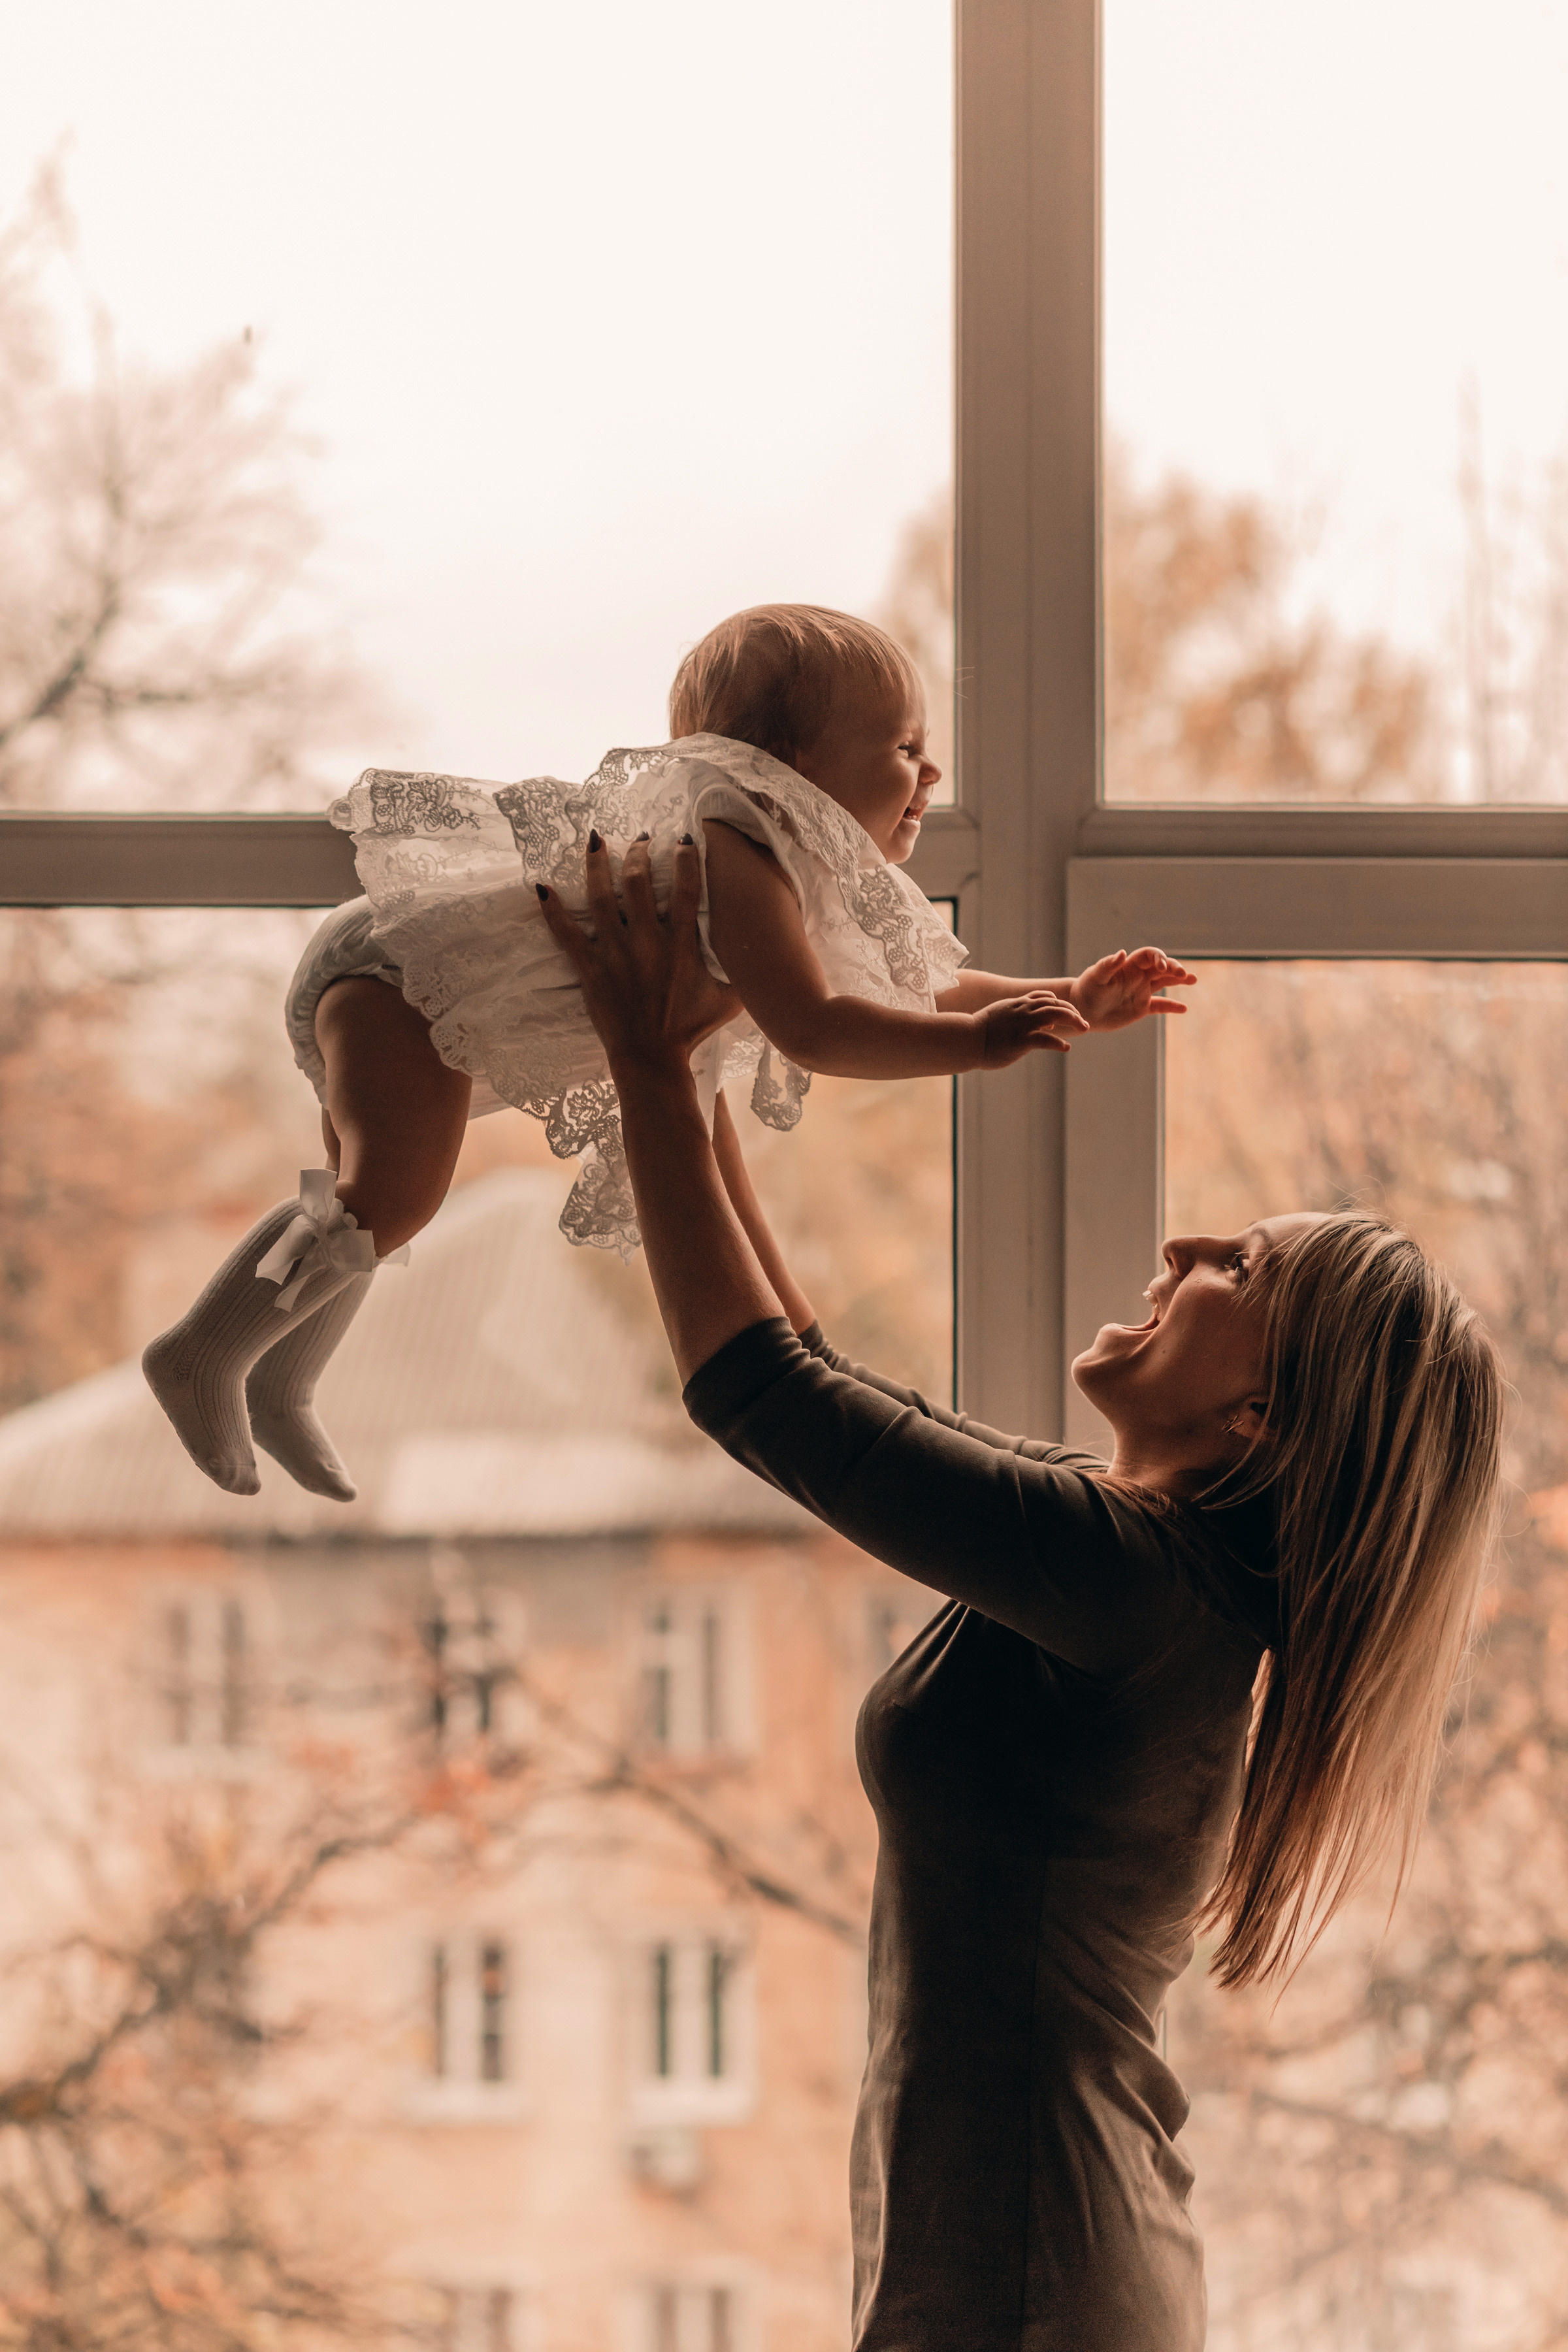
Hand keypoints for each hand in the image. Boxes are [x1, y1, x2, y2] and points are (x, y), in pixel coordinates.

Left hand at [535, 833, 741, 1073]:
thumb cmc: (691, 1030)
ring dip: (598, 866)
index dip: (686, 860)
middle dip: (639, 854)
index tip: (683, 840)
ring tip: (596, 842)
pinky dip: (553, 912)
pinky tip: (543, 888)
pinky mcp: (591, 970)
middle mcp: (647, 942)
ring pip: (602, 898)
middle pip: (639, 883)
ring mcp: (616, 954)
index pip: (686, 890)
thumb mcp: (730, 1002)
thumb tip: (762, 956)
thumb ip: (744, 975)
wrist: (653, 1059)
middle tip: (640, 840)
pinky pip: (566, 935)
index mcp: (681, 946)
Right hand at [975, 990, 1088, 1068]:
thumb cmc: (978, 1032)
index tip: (1066, 1015)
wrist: (965, 1040)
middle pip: (1055, 1004)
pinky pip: (1045, 1040)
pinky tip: (1066, 1048)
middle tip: (1084, 1023)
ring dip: (1073, 1021)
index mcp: (1017, 1005)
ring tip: (1084, 1028)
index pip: (1044, 997)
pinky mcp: (1020, 1041)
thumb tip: (1037, 1025)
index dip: (1059, 1004)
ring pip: (1055, 1015)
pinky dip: (1058, 1043)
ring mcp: (1022, 1025)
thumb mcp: (999, 1018)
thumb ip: (1017, 1017)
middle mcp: (1022, 1011)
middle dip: (1072, 1012)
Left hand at [1068, 946, 1196, 1031]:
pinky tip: (1183, 1008)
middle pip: (1162, 967)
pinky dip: (1171, 1006)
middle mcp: (1138, 976)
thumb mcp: (1096, 977)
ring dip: (1179, 980)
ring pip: (1165, 982)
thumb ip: (1108, 965)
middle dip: (1175, 968)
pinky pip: (1160, 1005)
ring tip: (1193, 979)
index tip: (1163, 968)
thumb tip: (1121, 953)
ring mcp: (1141, 991)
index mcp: (1129, 966)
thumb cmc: (1086, 990)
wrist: (1082, 1010)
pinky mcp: (1141, 1007)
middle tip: (1185, 975)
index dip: (1159, 958)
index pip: (1150, 955)